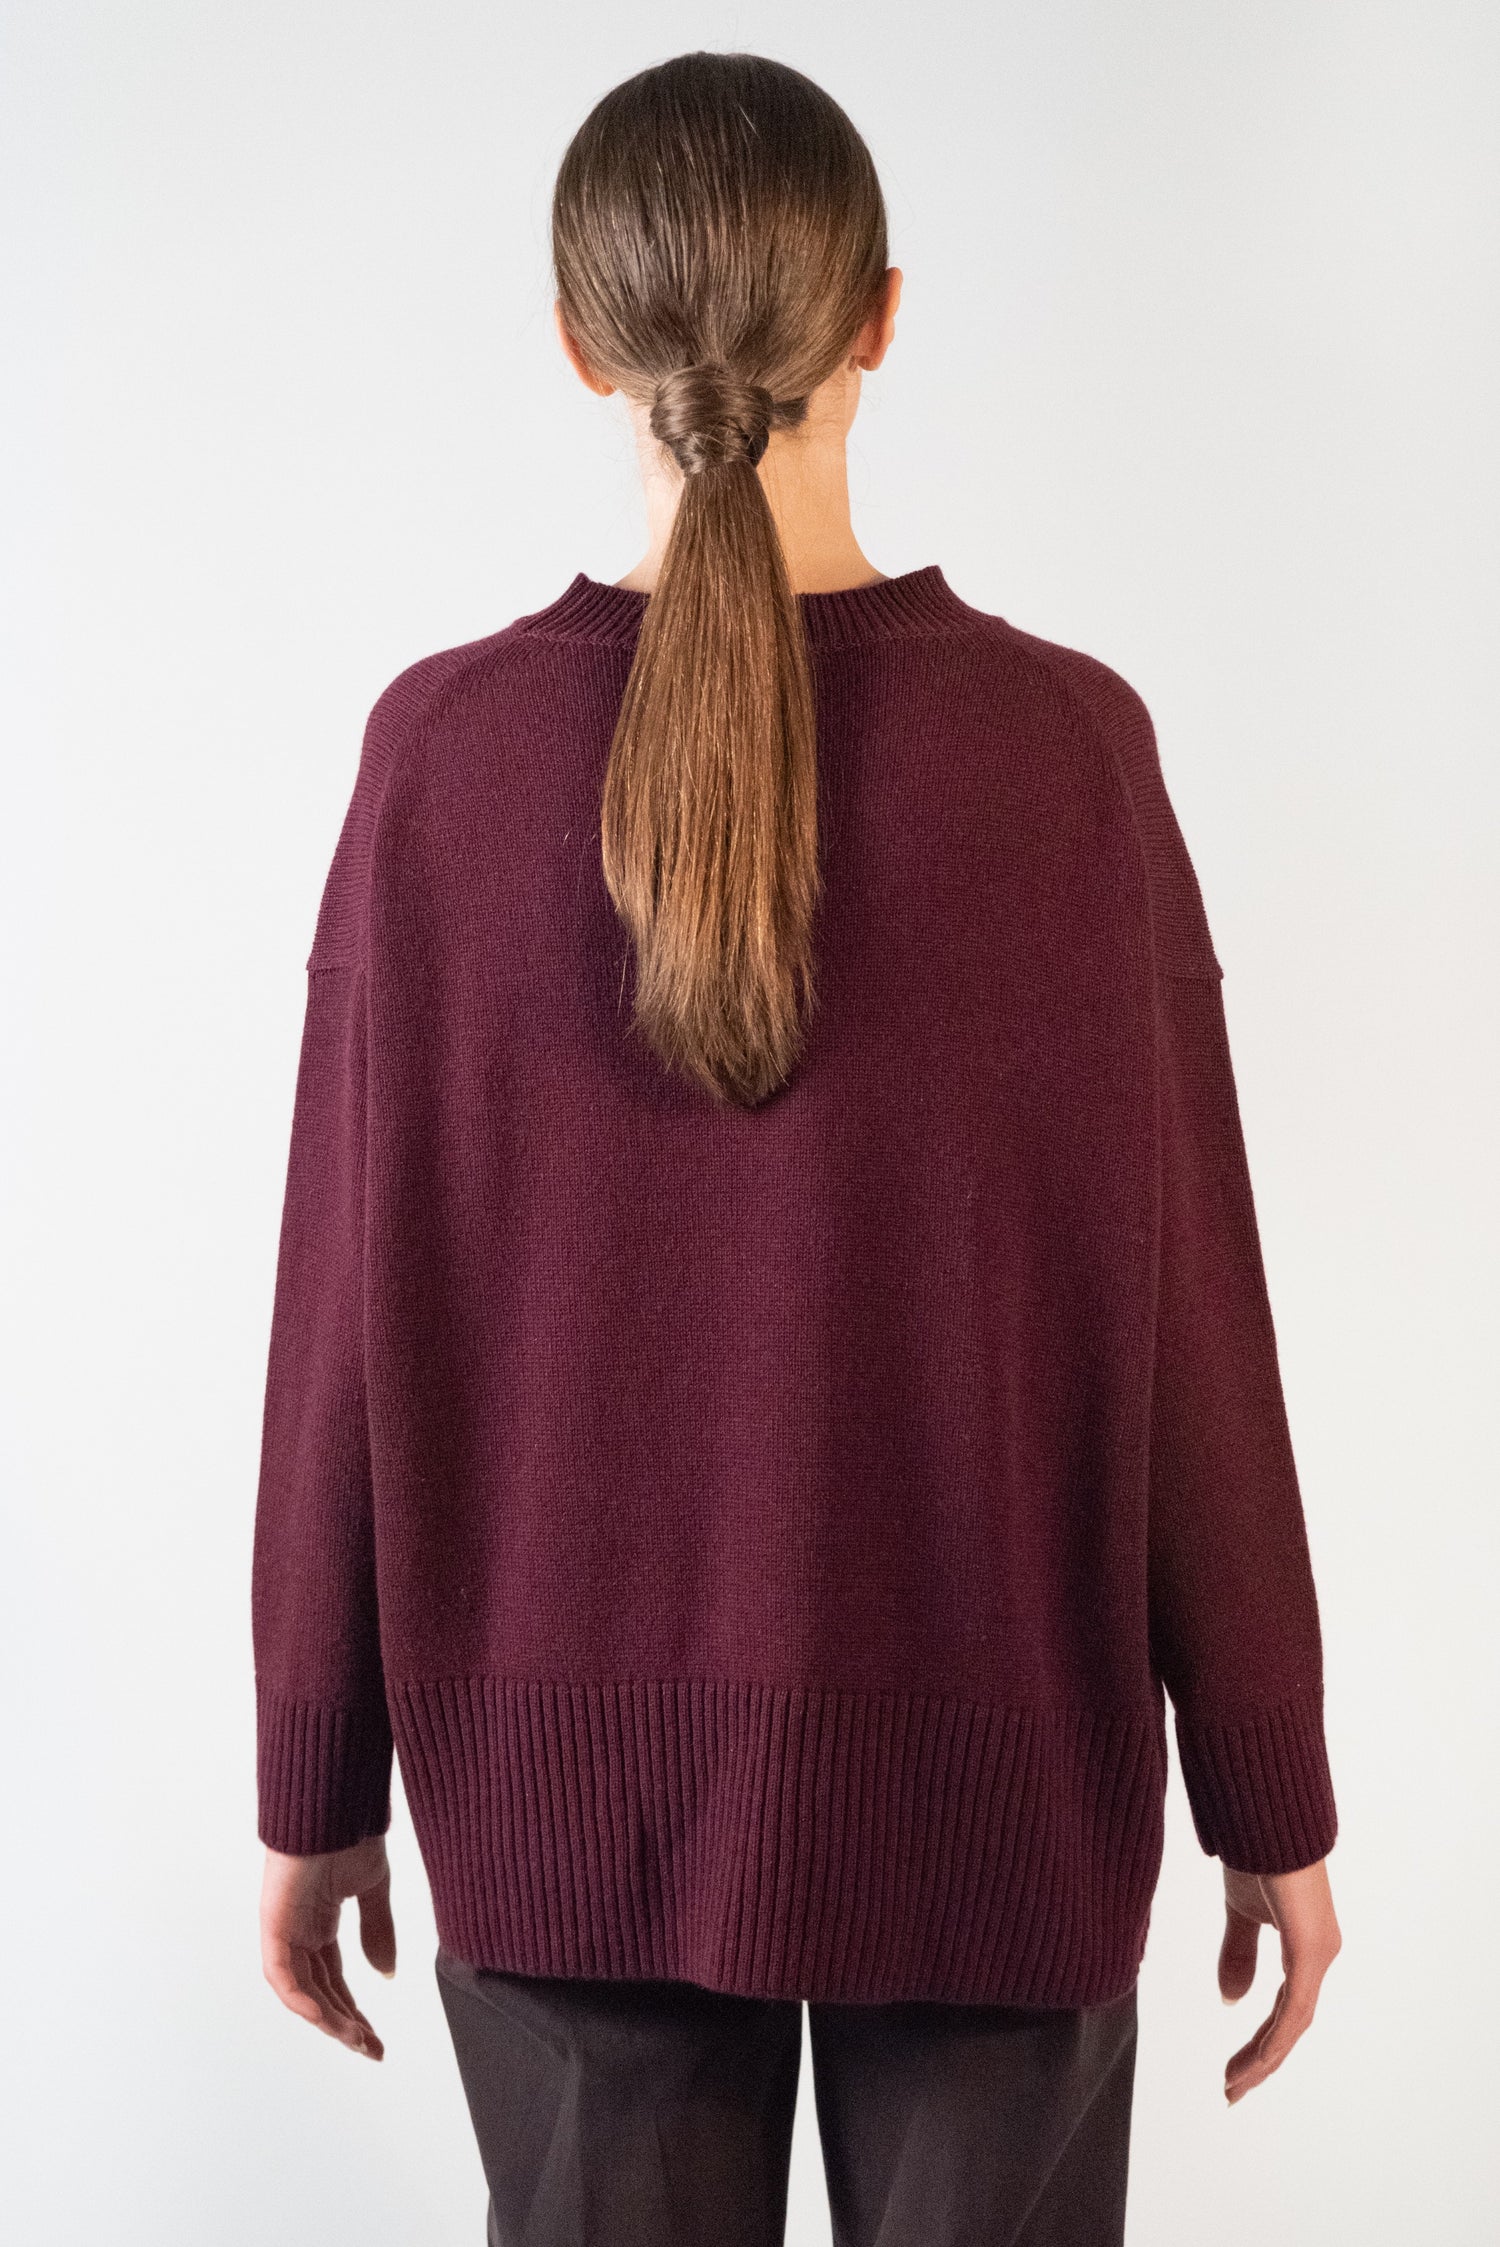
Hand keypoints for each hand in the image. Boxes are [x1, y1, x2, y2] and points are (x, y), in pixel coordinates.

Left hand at [260, 1834, 395, 2060]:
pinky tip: (326, 2018)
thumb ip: (377, 1931)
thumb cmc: (350, 1833)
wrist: (333, 1805)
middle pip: (320, 1993)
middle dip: (345, 2025)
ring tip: (358, 2041)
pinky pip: (282, 1976)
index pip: (334, 1981)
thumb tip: (385, 1974)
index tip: (375, 2038)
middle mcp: (299, 1933)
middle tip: (372, 2049)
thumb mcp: (373, 1888)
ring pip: (302, 1992)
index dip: (353, 2011)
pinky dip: (302, 1999)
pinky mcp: (274, 1925)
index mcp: (320, 1924)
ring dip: (329, 2019)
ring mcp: (284, 1930)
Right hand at [1218, 1857, 1340, 2103]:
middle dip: (1260, 2062)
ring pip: (1294, 2024)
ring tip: (1234, 2084)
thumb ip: (1238, 1954)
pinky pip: (1295, 2008)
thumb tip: (1231, 2001)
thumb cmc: (1258, 1855)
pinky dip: (1274, 2038)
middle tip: (1231, 2091)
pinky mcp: (1312, 1948)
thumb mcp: (1240, 1913)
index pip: (1285, 2010)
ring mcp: (1319, 1954)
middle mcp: (1319, 1956)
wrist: (1265, 1815)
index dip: (1260, 2043)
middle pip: (1291, 2025)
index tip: (1232, 2072)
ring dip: (1264, 2059)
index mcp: (1304, 1949)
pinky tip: (1255, 2061)